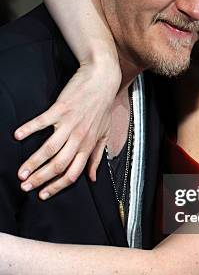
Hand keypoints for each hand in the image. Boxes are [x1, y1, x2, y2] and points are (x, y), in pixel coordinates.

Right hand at [15, 61, 120, 197]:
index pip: (73, 173)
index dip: (57, 187)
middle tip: (25, 186)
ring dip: (33, 162)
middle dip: (40, 179)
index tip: (42, 194)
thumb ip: (97, 157)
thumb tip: (92, 178)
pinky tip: (17, 136)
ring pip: (49, 149)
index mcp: (88, 146)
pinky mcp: (61, 109)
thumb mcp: (104, 133)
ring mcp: (69, 123)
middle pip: (58, 165)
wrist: (103, 79)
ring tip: (20, 172)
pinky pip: (42, 122)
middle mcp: (79, 138)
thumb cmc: (103, 106)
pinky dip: (29, 129)